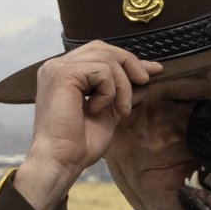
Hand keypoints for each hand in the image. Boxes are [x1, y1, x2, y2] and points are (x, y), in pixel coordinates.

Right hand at [15, 42, 161, 209]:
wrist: (62, 161)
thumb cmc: (80, 143)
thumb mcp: (109, 112)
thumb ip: (123, 93)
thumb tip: (145, 79)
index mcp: (66, 73)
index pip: (100, 53)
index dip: (127, 60)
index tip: (152, 71)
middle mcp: (58, 66)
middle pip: (103, 49)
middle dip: (129, 64)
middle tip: (144, 82)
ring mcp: (57, 68)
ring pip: (106, 59)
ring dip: (122, 85)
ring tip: (120, 109)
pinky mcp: (62, 74)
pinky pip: (101, 71)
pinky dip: (108, 91)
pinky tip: (97, 109)